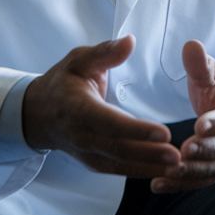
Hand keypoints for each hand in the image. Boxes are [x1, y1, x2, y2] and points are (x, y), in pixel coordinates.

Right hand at [22, 35, 180, 178]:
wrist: (37, 113)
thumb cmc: (62, 82)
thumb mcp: (78, 60)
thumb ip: (104, 52)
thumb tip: (130, 41)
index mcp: (78, 108)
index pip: (109, 122)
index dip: (136, 130)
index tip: (163, 132)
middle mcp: (81, 135)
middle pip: (117, 149)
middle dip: (149, 155)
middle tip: (177, 157)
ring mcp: (86, 153)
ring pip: (118, 165)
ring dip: (148, 168)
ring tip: (176, 169)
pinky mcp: (93, 163)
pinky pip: (117, 170)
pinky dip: (140, 172)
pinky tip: (162, 173)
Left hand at [151, 40, 214, 193]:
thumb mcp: (212, 74)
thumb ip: (200, 64)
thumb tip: (191, 45)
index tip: (200, 125)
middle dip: (204, 150)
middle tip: (185, 150)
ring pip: (210, 169)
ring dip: (191, 172)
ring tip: (170, 171)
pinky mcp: (211, 172)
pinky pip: (197, 182)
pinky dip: (179, 186)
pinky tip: (157, 185)